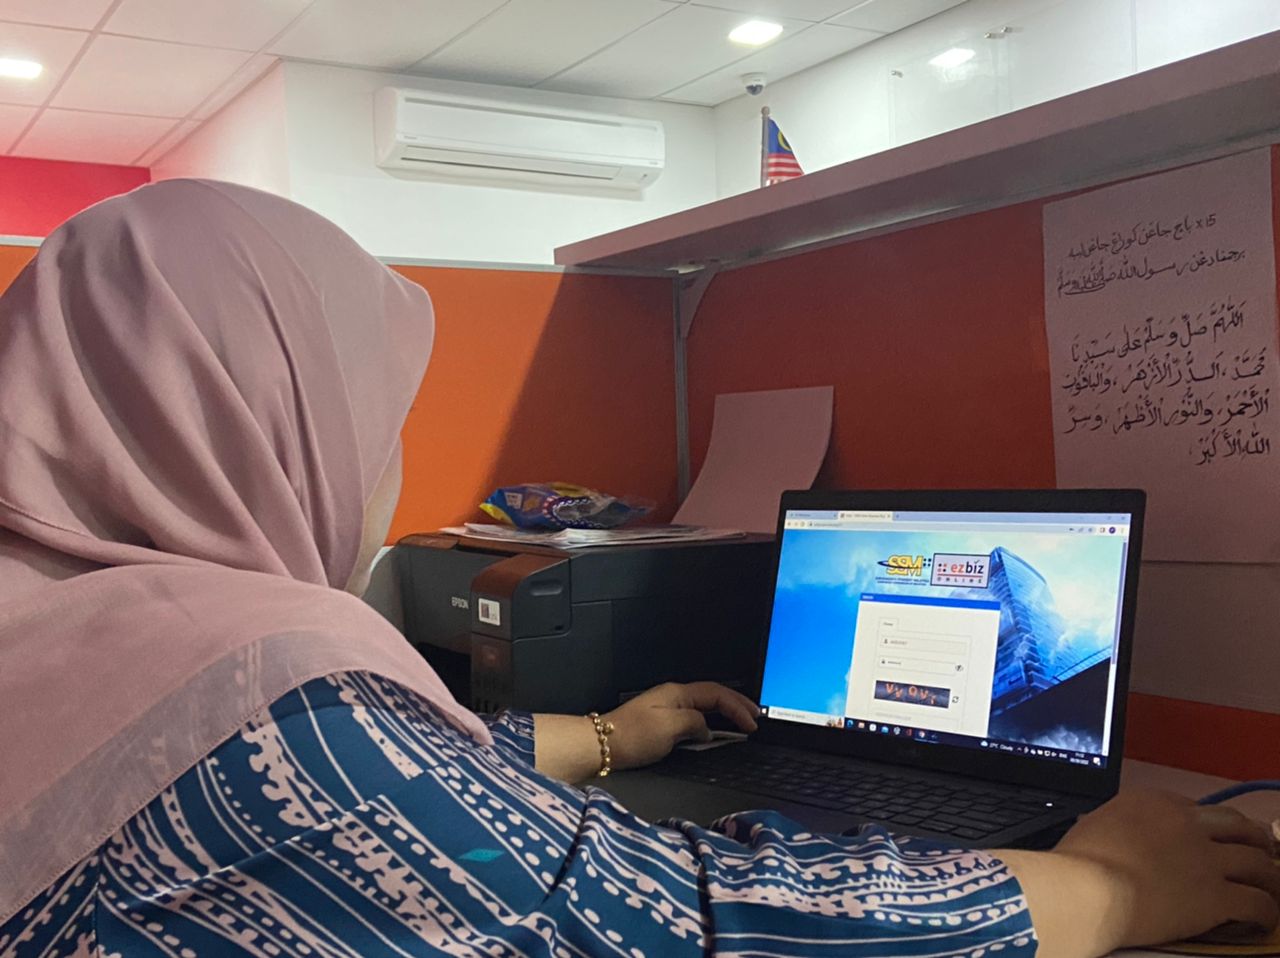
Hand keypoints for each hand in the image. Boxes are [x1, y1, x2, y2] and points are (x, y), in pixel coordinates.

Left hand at [603, 682, 758, 771]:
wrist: (601, 745)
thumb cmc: (631, 735)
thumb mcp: (670, 728)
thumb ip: (695, 724)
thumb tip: (707, 728)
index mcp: (677, 693)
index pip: (717, 694)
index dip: (738, 707)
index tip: (752, 722)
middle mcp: (673, 698)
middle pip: (713, 696)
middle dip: (736, 706)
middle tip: (755, 717)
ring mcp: (667, 710)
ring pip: (704, 707)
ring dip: (725, 714)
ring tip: (741, 724)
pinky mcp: (661, 724)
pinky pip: (694, 719)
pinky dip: (710, 724)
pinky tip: (713, 734)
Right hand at [1001, 789, 1279, 957]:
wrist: (1088, 889)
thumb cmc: (1080, 860)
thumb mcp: (1095, 824)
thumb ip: (1118, 824)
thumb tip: (1115, 835)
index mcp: (1156, 802)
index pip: (1199, 808)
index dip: (1212, 827)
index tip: (1214, 839)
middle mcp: (1188, 824)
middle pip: (1240, 827)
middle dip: (1256, 841)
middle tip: (1262, 854)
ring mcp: (1206, 859)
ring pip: (1259, 863)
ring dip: (1270, 878)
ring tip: (1272, 888)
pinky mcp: (1217, 896)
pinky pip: (1257, 903)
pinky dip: (1266, 912)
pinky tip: (1263, 919)